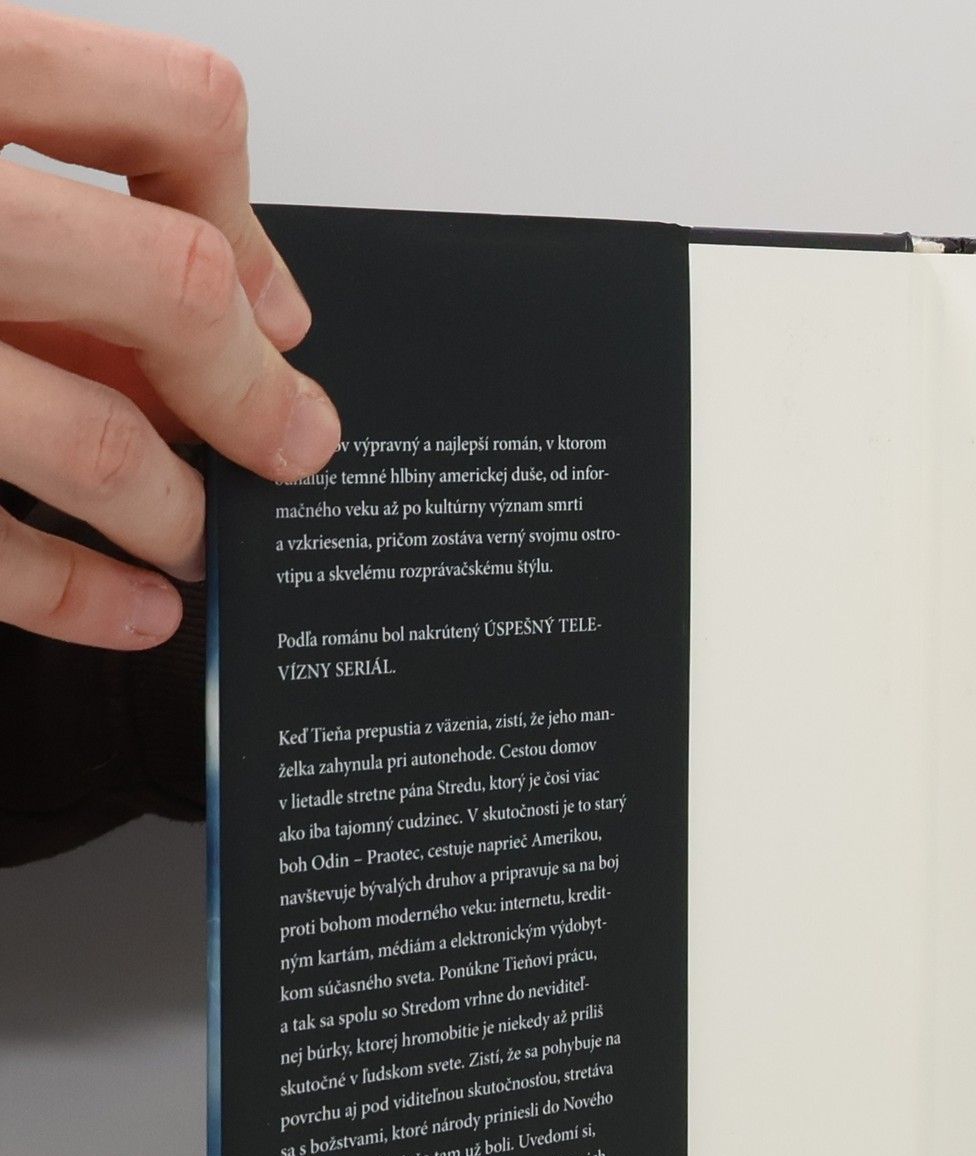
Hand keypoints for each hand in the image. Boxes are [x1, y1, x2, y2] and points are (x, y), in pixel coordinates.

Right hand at [0, 4, 337, 650]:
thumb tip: (258, 314)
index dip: (250, 215)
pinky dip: (79, 598)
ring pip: (94, 442)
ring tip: (194, 537)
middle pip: (174, 287)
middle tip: (285, 450)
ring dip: (176, 511)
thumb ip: (71, 187)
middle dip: (252, 395)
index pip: (176, 107)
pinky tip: (133, 609)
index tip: (272, 304)